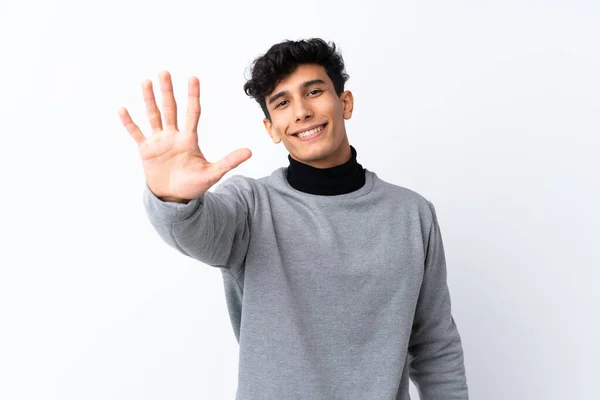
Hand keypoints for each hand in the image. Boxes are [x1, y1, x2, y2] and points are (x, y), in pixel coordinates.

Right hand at [118, 71, 251, 201]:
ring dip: (149, 99)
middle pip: (170, 109)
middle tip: (164, 71)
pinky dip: (129, 123)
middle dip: (167, 91)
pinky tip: (122, 109)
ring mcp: (159, 141)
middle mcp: (173, 136)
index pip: (192, 112)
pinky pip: (136, 133)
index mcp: (189, 139)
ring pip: (153, 115)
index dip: (193, 96)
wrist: (175, 198)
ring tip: (146, 81)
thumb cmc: (194, 185)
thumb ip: (229, 161)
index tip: (193, 78)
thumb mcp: (213, 173)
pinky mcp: (146, 150)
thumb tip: (250, 151)